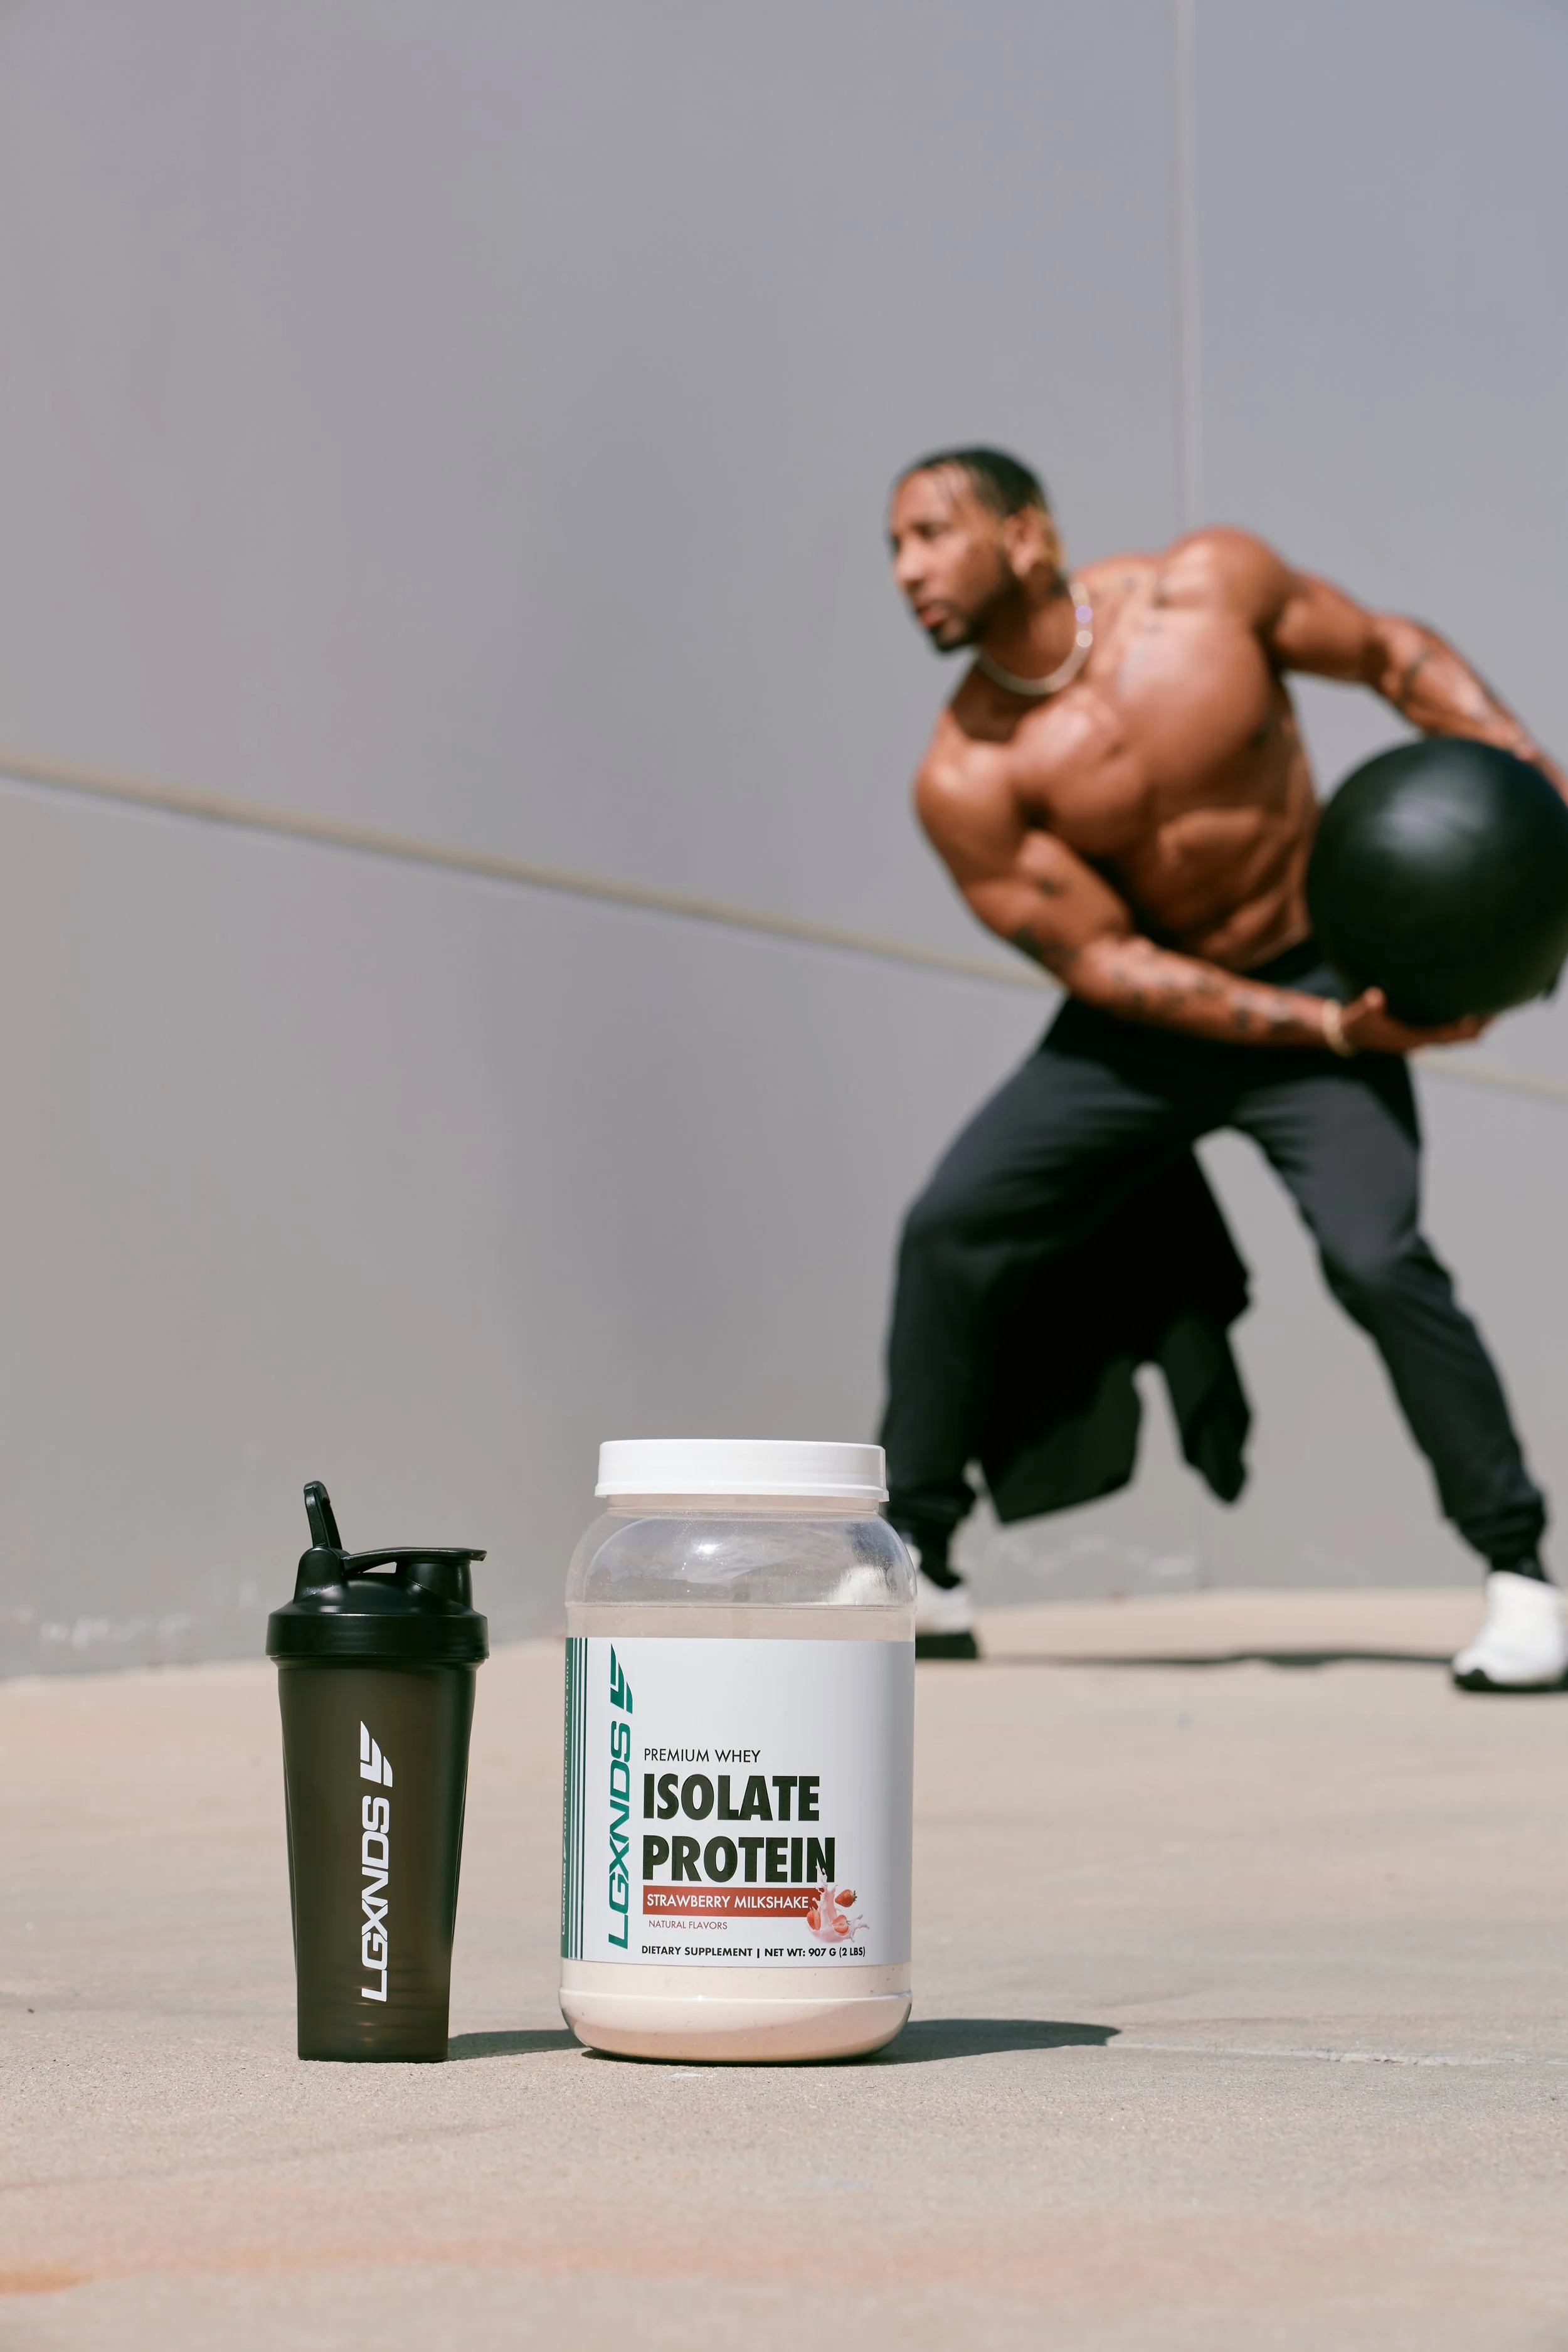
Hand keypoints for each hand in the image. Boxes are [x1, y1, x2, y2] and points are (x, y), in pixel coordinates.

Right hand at [1337, 987, 1491, 1055]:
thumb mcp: (1358, 1015)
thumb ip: (1366, 1006)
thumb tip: (1374, 996)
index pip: (1440, 1036)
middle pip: (1455, 1038)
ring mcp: (1422, 1037)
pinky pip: (1449, 1028)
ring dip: (1475, 1025)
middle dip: (1476, 1028)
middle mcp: (1420, 1041)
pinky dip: (1463, 1021)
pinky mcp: (1421, 1030)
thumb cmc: (1356, 1023)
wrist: (1351, 1034)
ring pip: (1455, 1034)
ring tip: (1496, 1009)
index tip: (1475, 1021)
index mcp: (1409, 1039)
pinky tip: (1475, 1007)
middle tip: (1499, 1013)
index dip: (1458, 1030)